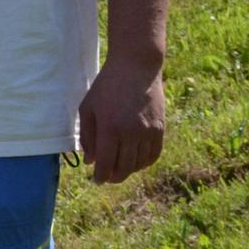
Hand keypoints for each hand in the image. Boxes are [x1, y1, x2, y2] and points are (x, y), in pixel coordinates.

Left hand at [78, 58, 164, 183]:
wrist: (136, 68)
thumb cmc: (106, 86)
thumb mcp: (88, 107)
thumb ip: (87, 136)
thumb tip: (90, 160)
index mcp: (110, 128)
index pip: (106, 163)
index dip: (100, 176)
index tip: (96, 180)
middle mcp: (131, 133)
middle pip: (124, 168)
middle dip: (114, 177)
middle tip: (107, 178)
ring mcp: (148, 132)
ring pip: (139, 164)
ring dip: (128, 171)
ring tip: (119, 169)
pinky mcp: (160, 129)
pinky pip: (154, 154)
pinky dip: (144, 163)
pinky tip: (136, 162)